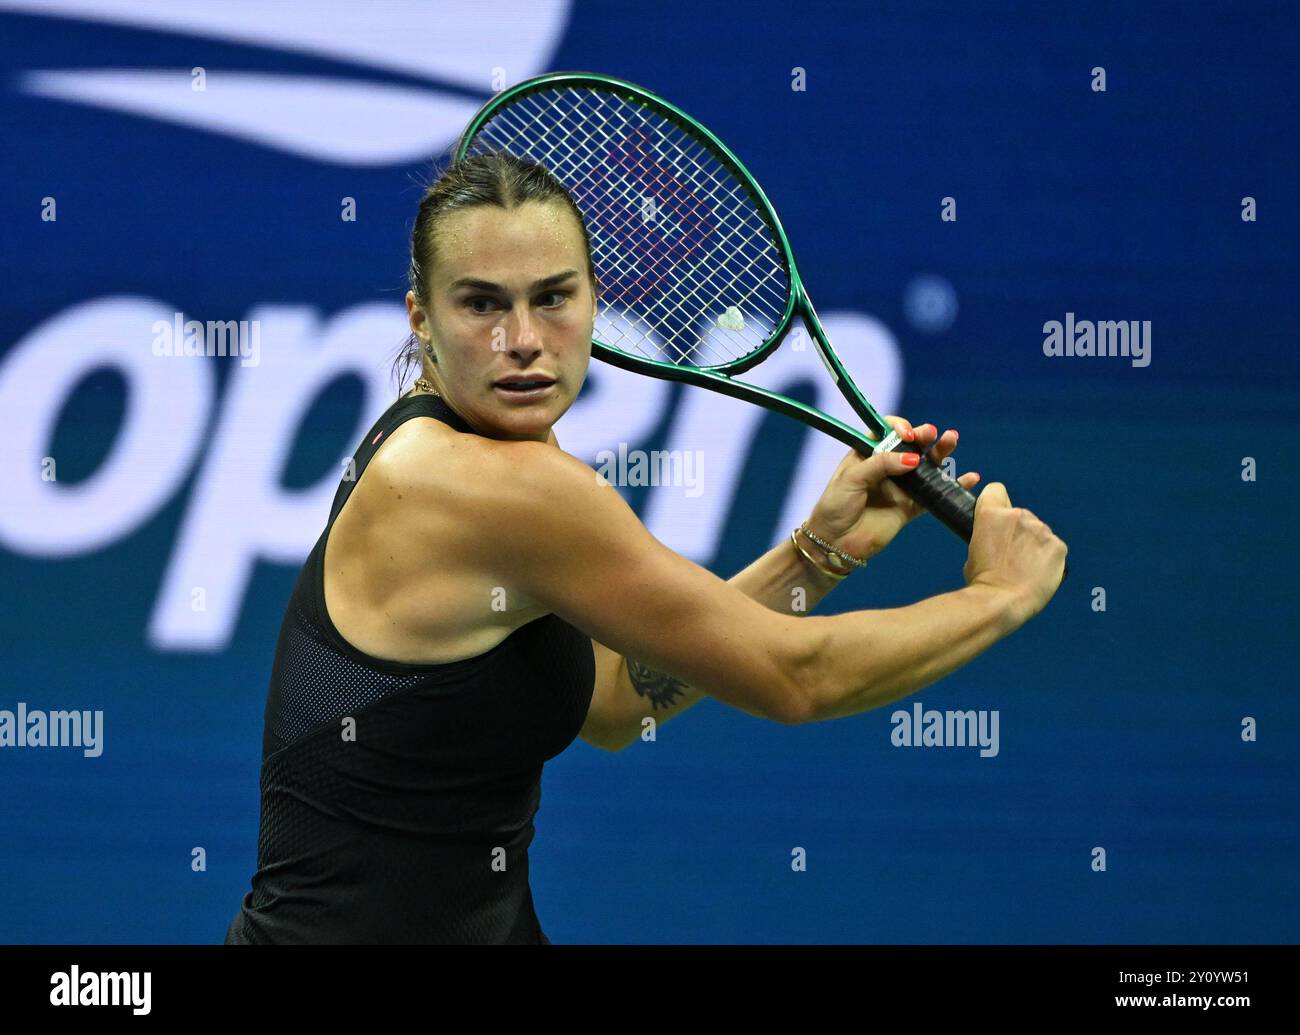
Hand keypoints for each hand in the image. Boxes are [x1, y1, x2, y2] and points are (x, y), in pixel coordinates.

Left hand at [803, 416, 978, 565]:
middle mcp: (886, 468)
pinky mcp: (910, 508)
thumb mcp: (852, 479)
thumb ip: (881, 465)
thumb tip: (913, 459)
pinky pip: (935, 494)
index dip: (899, 428)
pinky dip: (953, 485)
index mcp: (867, 455)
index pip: (887, 432)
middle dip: (923, 435)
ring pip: (926, 466)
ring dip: (940, 452)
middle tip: (930, 433)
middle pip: (911, 445)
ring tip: (951, 440)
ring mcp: (900, 487)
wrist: (835, 543)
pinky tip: (969, 477)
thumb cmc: (835, 506)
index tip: (905, 433)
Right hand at [963, 481, 1066, 623]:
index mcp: (991, 514)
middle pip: (1020, 514)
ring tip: (1024, 569)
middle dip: (1017, 530)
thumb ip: (988, 534)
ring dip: (1033, 544)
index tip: (996, 519)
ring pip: (1038, 531)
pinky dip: (1047, 558)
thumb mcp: (973, 550)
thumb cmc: (982, 581)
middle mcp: (1018, 515)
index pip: (996, 490)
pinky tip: (1037, 574)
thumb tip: (999, 538)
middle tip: (1010, 555)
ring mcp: (1041, 530)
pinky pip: (1054, 547)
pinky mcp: (1058, 546)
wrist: (1001, 602)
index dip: (995, 503)